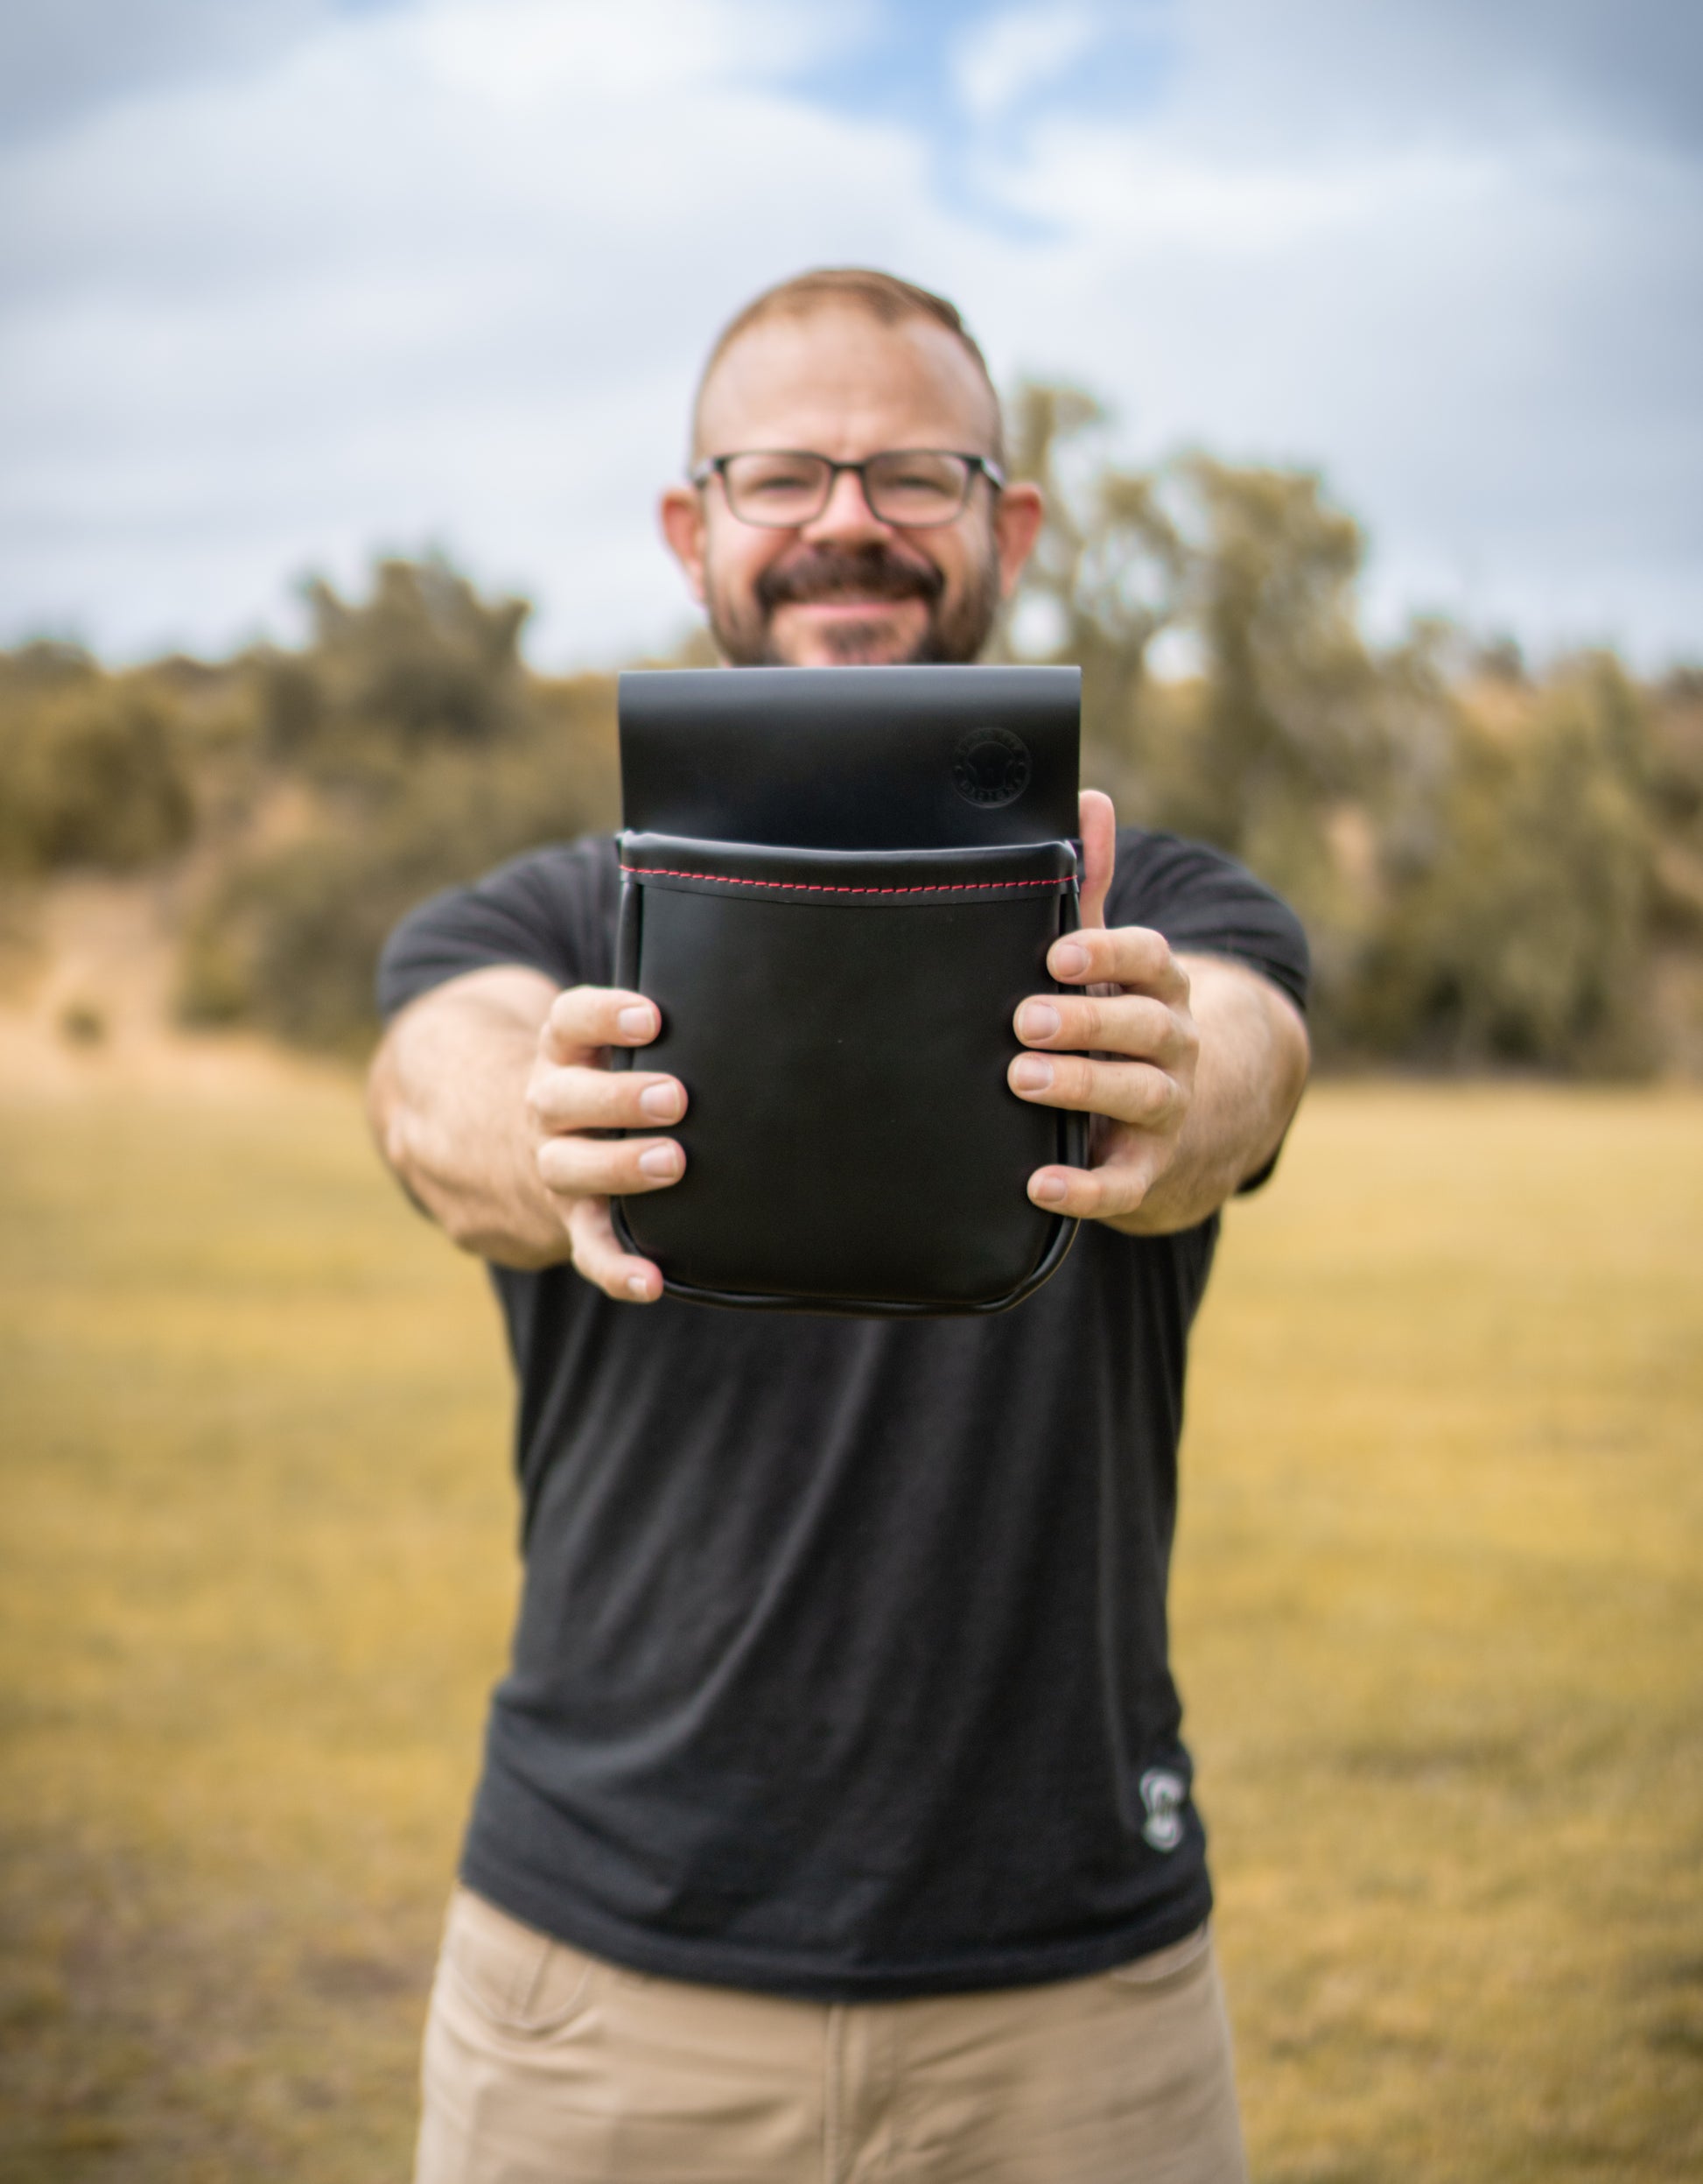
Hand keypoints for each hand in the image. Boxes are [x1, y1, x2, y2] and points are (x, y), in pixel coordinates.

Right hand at [524, 986, 685, 1301]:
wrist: (530, 1137)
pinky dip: (616, 1268)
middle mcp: (550, 1105)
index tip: (651, 1017)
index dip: (604, 1015)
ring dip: (618, 1167)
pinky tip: (651, 1281)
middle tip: (676, 1098)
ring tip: (672, 1163)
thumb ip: (658, 1032)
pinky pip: (587, 1247)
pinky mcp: (574, 1218)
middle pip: (564, 1098)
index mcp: (563, 1052)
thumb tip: (747, 1018)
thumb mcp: (610, 1044)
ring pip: (568, 1167)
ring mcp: (556, 1164)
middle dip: (619, 1098)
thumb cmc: (609, 1078)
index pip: (569, 1020)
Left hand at [1008, 790, 1199, 1226]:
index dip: (1110, 955)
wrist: (1156, 1124)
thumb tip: (1088, 795)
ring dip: (1084, 1087)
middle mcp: (1174, 1044)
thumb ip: (1091, 884)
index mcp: (1162, 987)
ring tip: (1022, 1079)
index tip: (1057, 955)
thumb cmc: (1110, 1020)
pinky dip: (1085, 1188)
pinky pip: (1123, 1185)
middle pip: (1146, 1027)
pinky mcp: (1146, 1170)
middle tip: (1024, 1019)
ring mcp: (1166, 1109)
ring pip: (1142, 1095)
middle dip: (1087, 1021)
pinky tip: (1040, 1183)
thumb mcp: (1102, 956)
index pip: (1153, 959)